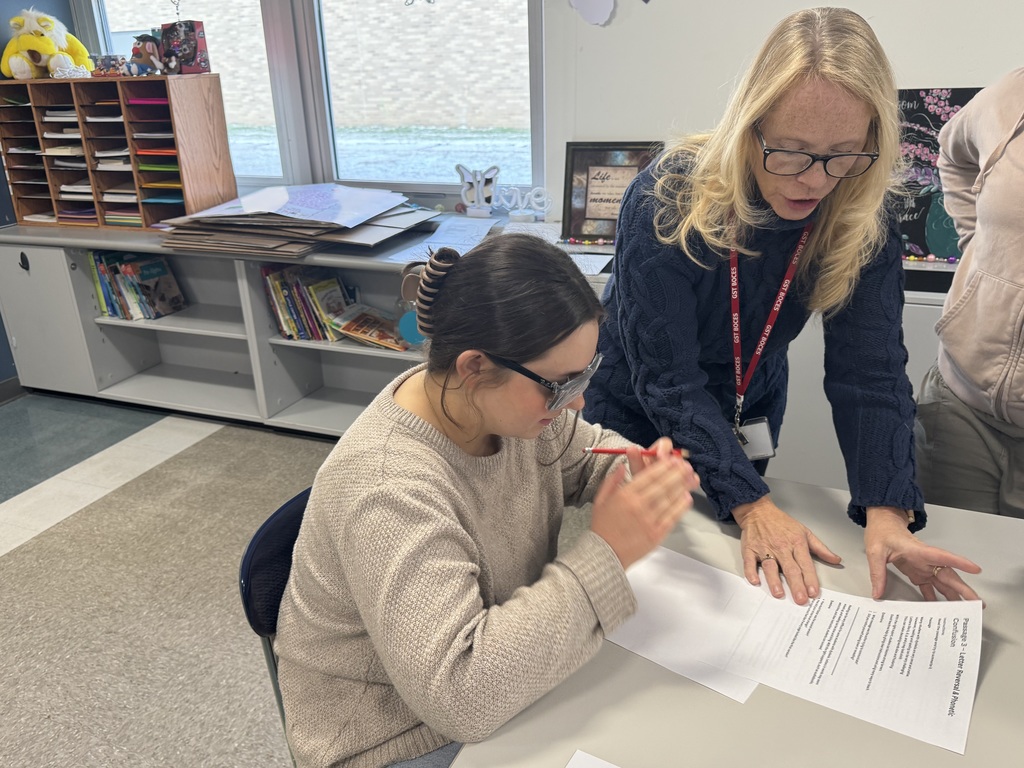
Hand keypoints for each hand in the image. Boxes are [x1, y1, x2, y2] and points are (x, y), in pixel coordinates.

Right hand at [590, 438, 699, 568]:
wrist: (605, 555)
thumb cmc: (602, 527)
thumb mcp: (600, 500)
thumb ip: (611, 481)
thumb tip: (623, 466)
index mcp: (625, 496)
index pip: (648, 476)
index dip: (663, 466)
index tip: (672, 460)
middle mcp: (639, 506)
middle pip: (663, 485)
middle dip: (677, 473)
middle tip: (686, 466)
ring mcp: (649, 520)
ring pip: (670, 499)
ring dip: (682, 487)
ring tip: (690, 478)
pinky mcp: (657, 534)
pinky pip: (672, 517)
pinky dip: (681, 506)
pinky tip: (687, 497)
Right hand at [733, 495, 841, 604]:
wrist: (758, 511)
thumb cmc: (782, 523)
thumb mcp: (805, 532)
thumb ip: (821, 548)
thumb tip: (836, 560)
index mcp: (796, 543)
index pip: (805, 564)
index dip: (810, 579)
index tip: (813, 592)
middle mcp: (781, 547)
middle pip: (790, 568)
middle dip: (796, 585)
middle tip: (800, 599)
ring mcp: (764, 548)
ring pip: (770, 567)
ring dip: (774, 580)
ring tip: (779, 594)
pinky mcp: (750, 549)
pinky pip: (749, 562)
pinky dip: (751, 571)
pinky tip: (755, 581)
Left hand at [864, 506, 982, 601]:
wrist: (882, 525)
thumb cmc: (882, 532)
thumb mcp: (875, 551)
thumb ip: (877, 572)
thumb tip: (878, 593)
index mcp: (918, 551)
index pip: (942, 556)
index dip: (959, 562)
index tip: (976, 569)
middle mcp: (925, 560)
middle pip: (948, 574)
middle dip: (964, 589)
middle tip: (978, 603)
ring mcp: (923, 567)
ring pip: (943, 582)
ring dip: (954, 596)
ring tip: (966, 611)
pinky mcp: (918, 572)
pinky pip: (929, 587)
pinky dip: (935, 598)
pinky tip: (939, 609)